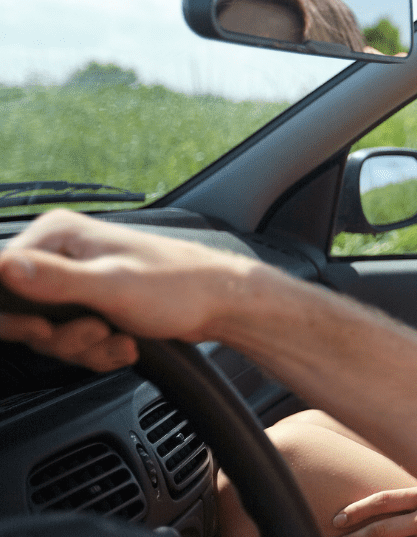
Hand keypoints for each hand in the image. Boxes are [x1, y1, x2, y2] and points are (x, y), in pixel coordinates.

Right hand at [0, 210, 259, 370]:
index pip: (1, 278)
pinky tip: (127, 343)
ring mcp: (77, 282)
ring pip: (50, 335)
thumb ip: (56, 280)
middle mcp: (62, 254)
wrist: (223, 304)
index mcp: (57, 235)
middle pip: (22, 315)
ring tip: (120, 336)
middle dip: (61, 337)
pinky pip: (75, 342)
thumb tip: (4, 268)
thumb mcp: (113, 285)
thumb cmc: (180, 286)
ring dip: (86, 348)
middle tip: (95, 331)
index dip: (16, 315)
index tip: (45, 329)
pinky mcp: (93, 306)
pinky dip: (100, 351)